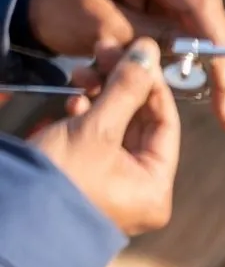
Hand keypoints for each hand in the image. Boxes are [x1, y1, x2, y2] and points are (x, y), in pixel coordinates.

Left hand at [26, 0, 224, 135]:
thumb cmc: (59, 3)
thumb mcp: (99, 27)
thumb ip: (146, 42)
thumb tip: (193, 61)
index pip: (200, 5)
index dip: (220, 50)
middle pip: (211, 22)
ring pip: (208, 33)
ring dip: (214, 74)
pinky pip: (193, 36)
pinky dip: (198, 67)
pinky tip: (213, 96)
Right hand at [30, 39, 181, 236]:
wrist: (12, 214)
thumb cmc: (61, 178)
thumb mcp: (96, 129)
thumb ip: (125, 89)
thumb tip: (149, 52)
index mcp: (155, 189)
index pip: (166, 125)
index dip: (153, 86)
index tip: (139, 56)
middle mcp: (140, 192)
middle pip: (141, 126)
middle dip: (121, 89)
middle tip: (103, 56)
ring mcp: (114, 188)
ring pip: (116, 130)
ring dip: (101, 99)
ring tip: (81, 78)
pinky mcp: (88, 180)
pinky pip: (96, 143)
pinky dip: (86, 119)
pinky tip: (73, 103)